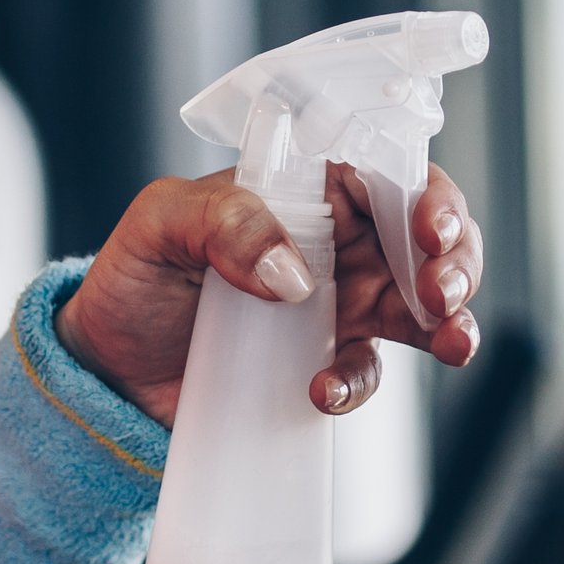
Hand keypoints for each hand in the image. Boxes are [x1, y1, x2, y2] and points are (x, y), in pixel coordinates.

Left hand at [52, 162, 487, 428]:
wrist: (107, 369)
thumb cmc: (133, 277)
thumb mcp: (160, 225)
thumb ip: (223, 222)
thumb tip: (292, 270)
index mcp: (305, 189)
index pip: (386, 172)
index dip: (426, 195)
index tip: (430, 228)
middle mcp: (335, 242)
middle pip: (425, 238)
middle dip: (456, 260)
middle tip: (443, 292)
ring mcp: (337, 304)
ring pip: (422, 305)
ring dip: (450, 323)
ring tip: (452, 342)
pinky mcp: (322, 362)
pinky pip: (364, 372)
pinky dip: (357, 384)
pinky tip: (322, 390)